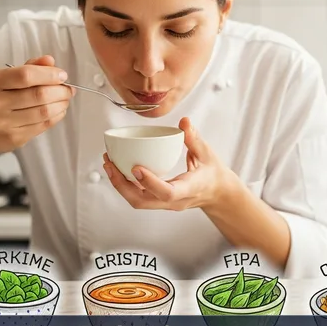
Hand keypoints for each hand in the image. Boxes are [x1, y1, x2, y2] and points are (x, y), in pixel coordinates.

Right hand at [0, 55, 74, 152]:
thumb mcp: (6, 78)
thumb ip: (30, 68)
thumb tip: (50, 60)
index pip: (25, 75)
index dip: (49, 74)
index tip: (62, 75)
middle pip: (39, 95)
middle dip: (60, 91)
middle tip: (68, 89)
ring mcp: (4, 123)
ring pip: (44, 112)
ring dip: (61, 104)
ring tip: (65, 99)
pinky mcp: (14, 138)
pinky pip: (43, 125)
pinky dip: (57, 116)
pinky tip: (58, 110)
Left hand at [103, 117, 238, 210]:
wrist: (217, 193)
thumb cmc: (212, 174)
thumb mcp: (207, 153)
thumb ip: (194, 138)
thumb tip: (184, 122)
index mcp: (188, 189)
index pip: (167, 193)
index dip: (149, 182)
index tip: (136, 168)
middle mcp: (174, 201)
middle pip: (143, 201)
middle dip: (122, 184)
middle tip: (110, 164)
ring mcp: (165, 204)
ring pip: (137, 201)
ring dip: (119, 185)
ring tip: (109, 164)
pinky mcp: (159, 201)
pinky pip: (138, 197)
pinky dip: (125, 184)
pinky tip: (118, 169)